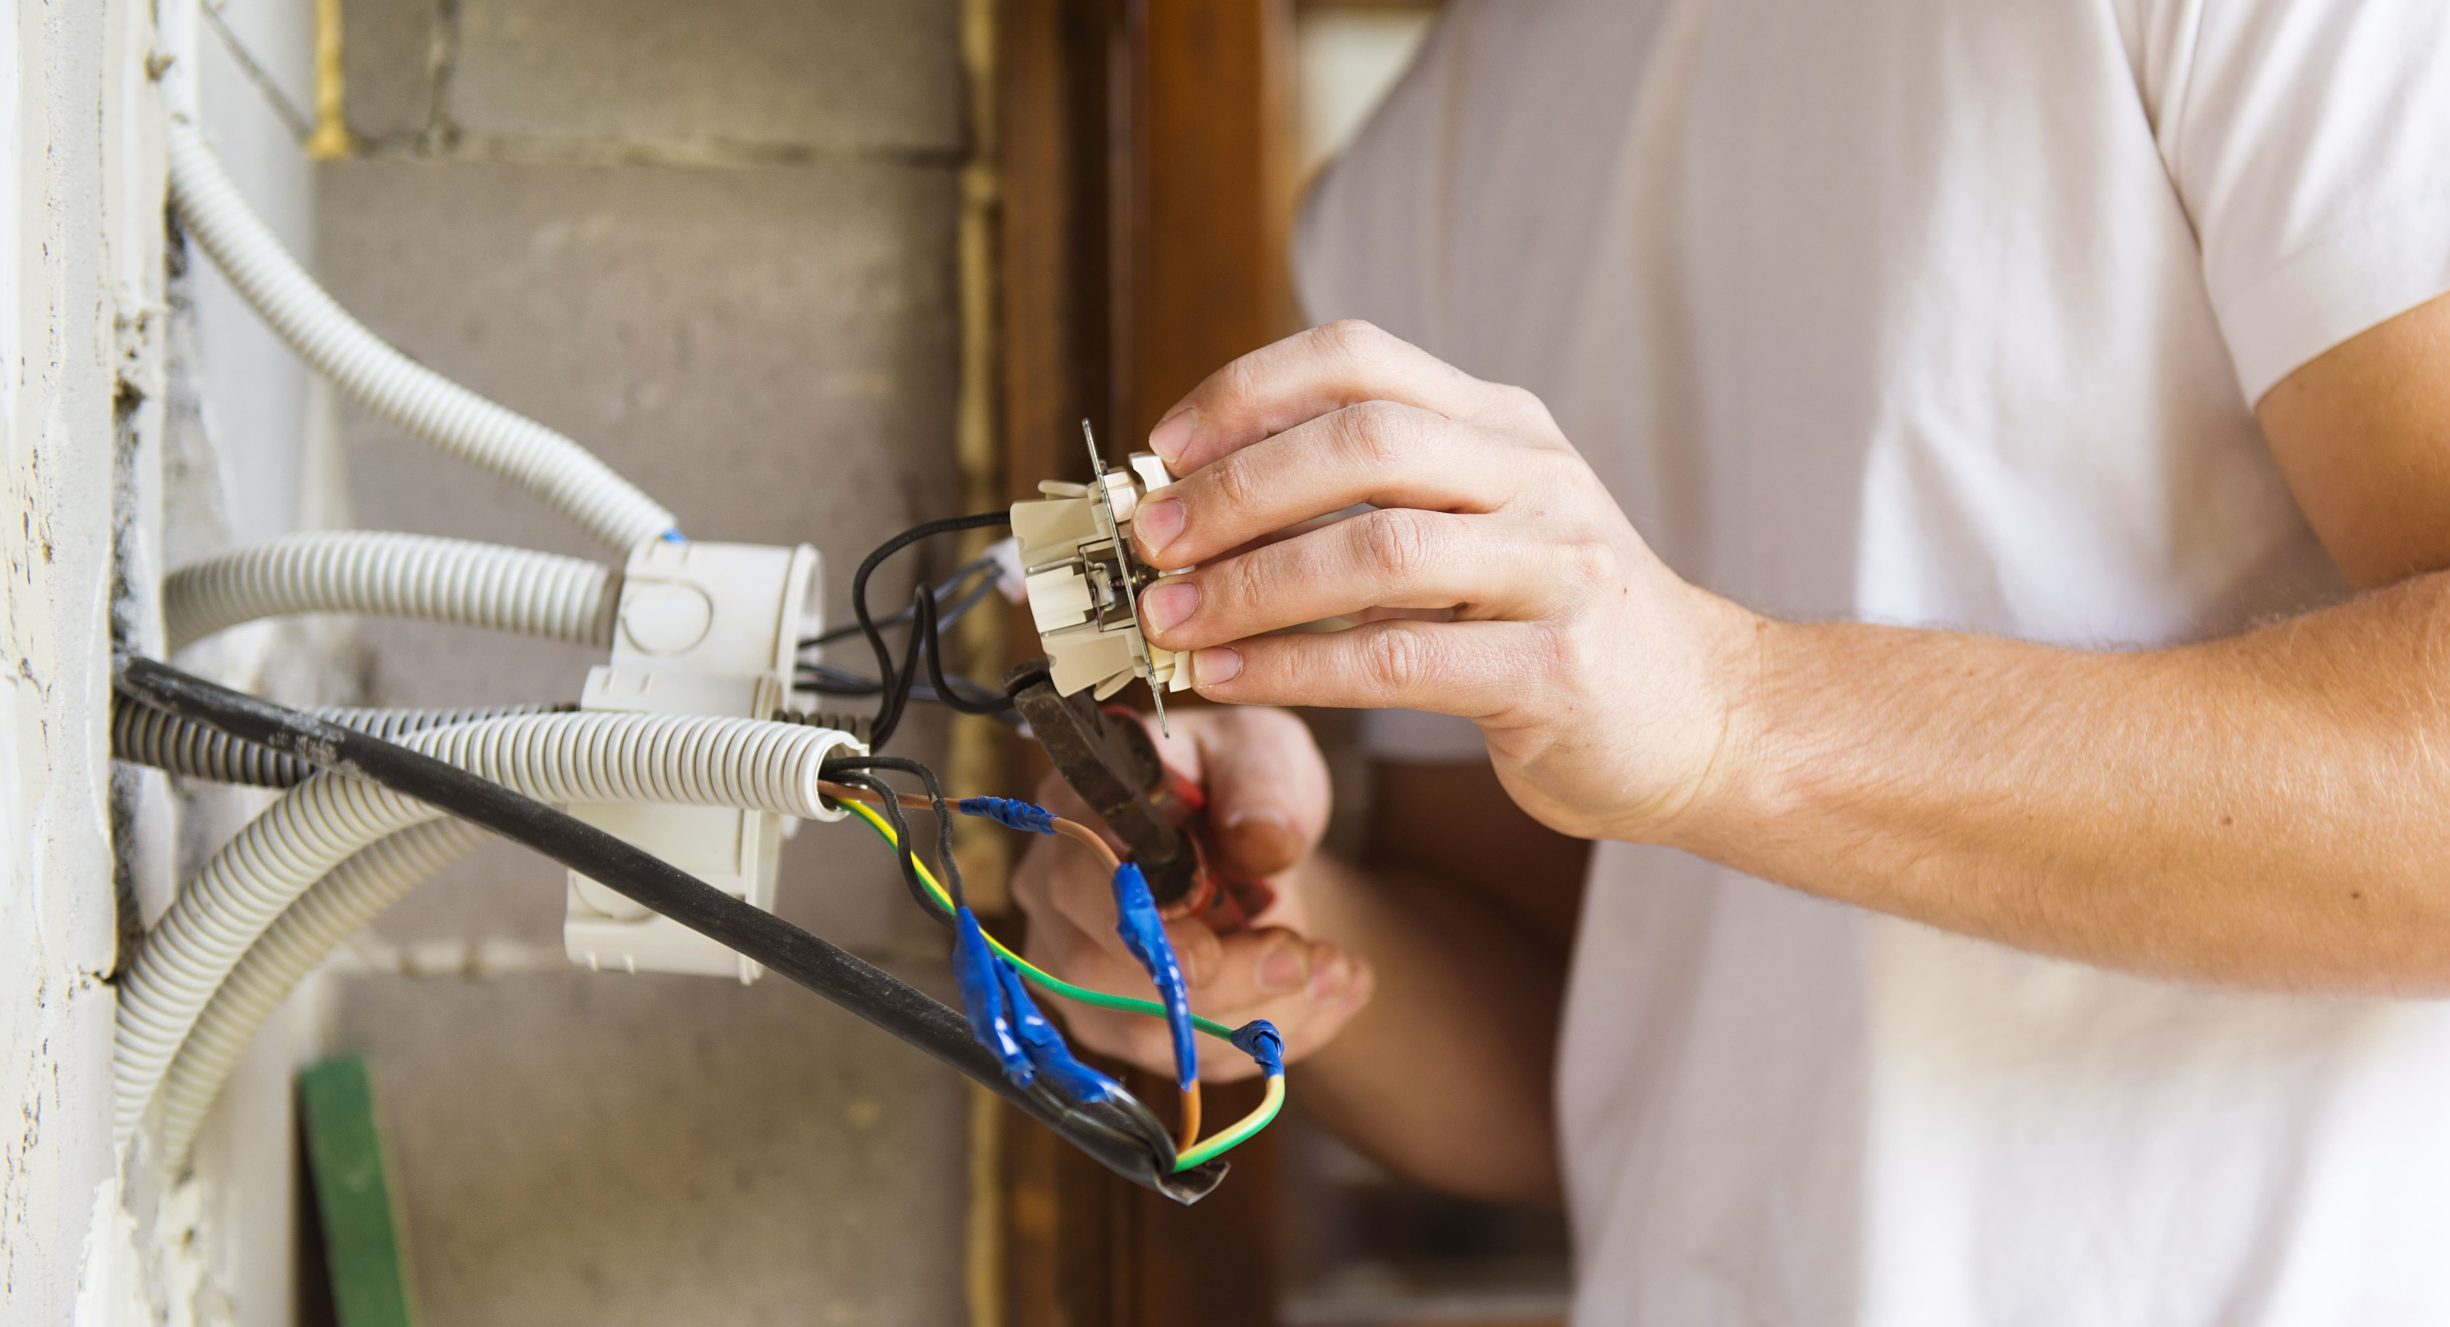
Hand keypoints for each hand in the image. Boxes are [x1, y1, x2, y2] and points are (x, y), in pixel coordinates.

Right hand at [1009, 706, 1373, 1080]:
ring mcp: (1080, 971)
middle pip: (1100, 975)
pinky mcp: (1122, 1023)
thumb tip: (1260, 839)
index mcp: (1073, 811)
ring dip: (1257, 1017)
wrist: (1253, 848)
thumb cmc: (1241, 785)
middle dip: (1218, 983)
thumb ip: (1261, 782)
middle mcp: (1057, 898)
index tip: (1208, 954)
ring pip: (1148, 1033)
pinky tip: (1331, 993)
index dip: (1134, 928)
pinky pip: (1191, 1059)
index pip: (1073, 882)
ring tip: (1339, 971)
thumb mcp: (1264, 752)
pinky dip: (1272, 1037)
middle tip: (1307, 958)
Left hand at [1131, 321, 1759, 842]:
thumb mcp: (1481, 532)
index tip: (1163, 450)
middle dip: (1236, 487)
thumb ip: (1372, 509)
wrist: (1712, 718)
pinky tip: (1230, 677)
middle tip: (1152, 539)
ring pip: (1377, 548)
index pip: (1360, 358)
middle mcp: (1533, 477)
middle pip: (1363, 439)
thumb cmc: (1560, 630)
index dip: (1246, 392)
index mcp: (1502, 426)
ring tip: (1169, 619)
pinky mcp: (1556, 668)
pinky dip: (1297, 665)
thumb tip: (1202, 511)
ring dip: (1251, 584)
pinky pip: (1399, 657)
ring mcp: (1554, 568)